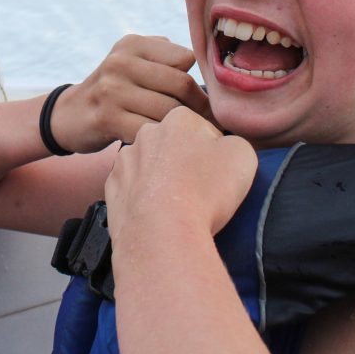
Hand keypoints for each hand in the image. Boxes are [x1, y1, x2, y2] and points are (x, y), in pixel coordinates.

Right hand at [50, 35, 212, 153]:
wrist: (71, 115)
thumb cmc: (114, 89)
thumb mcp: (131, 59)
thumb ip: (164, 53)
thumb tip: (201, 61)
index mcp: (133, 44)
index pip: (185, 58)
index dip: (202, 81)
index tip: (211, 101)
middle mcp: (120, 62)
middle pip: (181, 84)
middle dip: (201, 108)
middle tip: (213, 124)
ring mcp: (112, 90)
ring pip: (168, 110)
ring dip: (186, 126)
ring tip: (197, 136)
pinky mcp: (107, 118)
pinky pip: (150, 130)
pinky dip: (162, 139)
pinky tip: (166, 144)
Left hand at [104, 106, 257, 239]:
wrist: (162, 234)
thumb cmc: (205, 191)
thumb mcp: (242, 155)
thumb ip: (233, 141)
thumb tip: (223, 147)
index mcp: (178, 119)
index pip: (202, 129)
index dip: (215, 152)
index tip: (218, 173)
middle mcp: (146, 134)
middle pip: (173, 146)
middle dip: (184, 162)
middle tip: (199, 190)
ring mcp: (124, 161)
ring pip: (150, 167)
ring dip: (162, 180)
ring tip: (178, 206)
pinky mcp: (112, 189)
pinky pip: (132, 189)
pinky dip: (143, 199)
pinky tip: (158, 214)